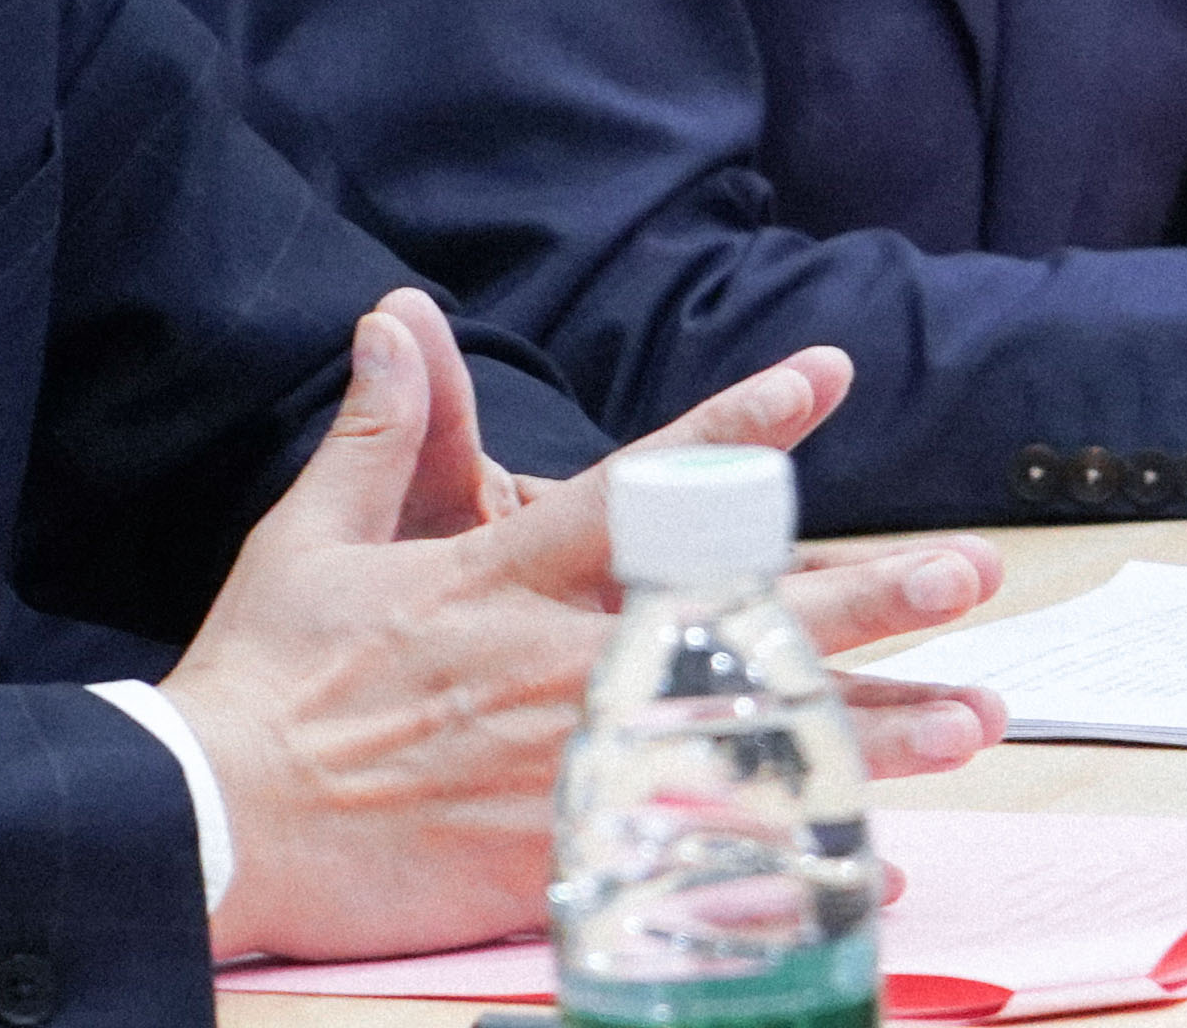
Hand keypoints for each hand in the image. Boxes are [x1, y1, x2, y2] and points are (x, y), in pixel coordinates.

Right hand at [178, 297, 1007, 966]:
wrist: (215, 821)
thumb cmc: (262, 682)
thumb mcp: (310, 536)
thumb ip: (377, 433)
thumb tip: (390, 322)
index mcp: (499, 576)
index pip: (643, 485)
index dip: (738, 426)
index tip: (825, 377)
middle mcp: (553, 662)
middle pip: (735, 617)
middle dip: (863, 594)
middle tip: (969, 571)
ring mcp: (564, 763)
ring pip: (746, 738)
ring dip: (867, 728)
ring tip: (972, 719)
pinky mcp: (556, 858)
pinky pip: (701, 859)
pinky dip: (793, 862)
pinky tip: (878, 864)